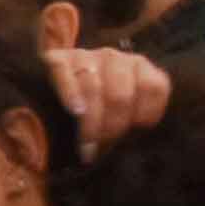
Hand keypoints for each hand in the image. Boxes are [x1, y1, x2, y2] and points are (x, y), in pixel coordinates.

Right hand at [47, 44, 172, 151]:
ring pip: (93, 89)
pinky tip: (76, 111)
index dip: (144, 117)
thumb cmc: (99, 115)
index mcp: (140, 67)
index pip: (152, 87)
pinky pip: (65, 74)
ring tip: (86, 146)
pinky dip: (71, 94)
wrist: (52, 101)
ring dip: (91, 122)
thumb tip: (136, 145)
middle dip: (112, 127)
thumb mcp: (125, 118)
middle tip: (103, 150)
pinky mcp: (56, 58)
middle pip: (120, 95)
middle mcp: (114, 57)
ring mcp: (84, 55)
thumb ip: (137, 121)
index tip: (131, 140)